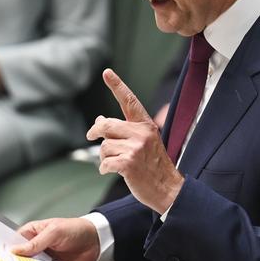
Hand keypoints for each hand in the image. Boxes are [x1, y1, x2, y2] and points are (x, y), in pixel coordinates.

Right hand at [11, 218, 99, 260]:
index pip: (15, 240)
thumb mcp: (54, 231)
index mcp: (33, 231)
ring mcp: (44, 258)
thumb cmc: (76, 228)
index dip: (8, 247)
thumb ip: (36, 242)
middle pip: (21, 256)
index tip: (3, 254)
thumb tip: (16, 250)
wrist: (96, 241)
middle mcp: (36, 246)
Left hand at [87, 69, 183, 213]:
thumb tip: (100, 119)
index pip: (129, 101)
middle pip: (106, 125)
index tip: (107, 72)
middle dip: (96, 132)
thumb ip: (124, 130)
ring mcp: (135, 148)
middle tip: (91, 136)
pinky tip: (109, 171)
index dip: (117, 85)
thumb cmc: (153, 164)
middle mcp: (141, 133)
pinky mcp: (128, 164)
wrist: (168, 189)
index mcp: (145, 125)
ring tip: (113, 163)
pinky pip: (104, 162)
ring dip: (103, 156)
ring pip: (104, 146)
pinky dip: (103, 168)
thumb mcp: (143, 142)